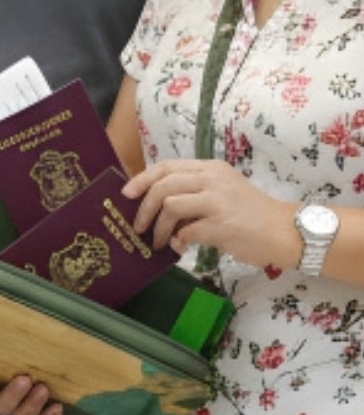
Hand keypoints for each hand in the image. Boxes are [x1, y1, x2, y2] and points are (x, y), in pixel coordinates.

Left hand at [121, 158, 294, 267]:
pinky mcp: (222, 225)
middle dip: (144, 207)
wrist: (287, 231)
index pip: (167, 167)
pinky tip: (181, 247)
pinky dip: (178, 240)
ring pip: (170, 206)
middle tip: (138, 225)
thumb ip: (193, 193)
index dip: (142, 179)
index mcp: (210, 169)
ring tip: (160, 241)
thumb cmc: (252, 214)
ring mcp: (217, 201)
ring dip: (159, 227)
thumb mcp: (222, 192)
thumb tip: (157, 207)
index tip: (127, 194)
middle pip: (163, 186)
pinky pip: (187, 231)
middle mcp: (212, 180)